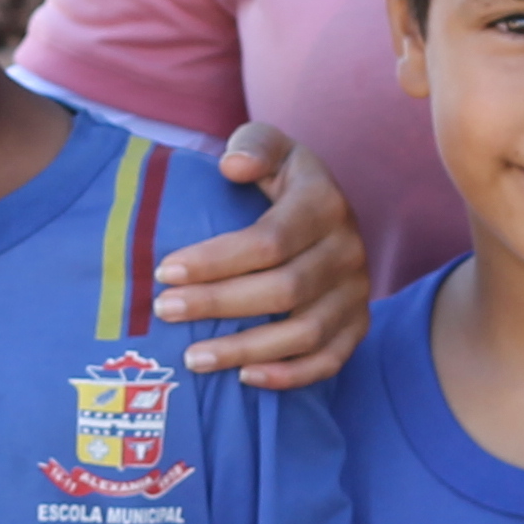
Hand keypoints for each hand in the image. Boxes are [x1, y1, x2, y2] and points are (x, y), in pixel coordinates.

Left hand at [156, 124, 369, 390]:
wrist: (324, 207)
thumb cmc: (280, 177)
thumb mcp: (269, 145)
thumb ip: (253, 145)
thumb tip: (233, 166)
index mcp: (325, 203)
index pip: (269, 240)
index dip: (216, 260)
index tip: (165, 271)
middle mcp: (349, 250)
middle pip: (284, 290)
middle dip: (218, 304)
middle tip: (166, 310)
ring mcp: (357, 292)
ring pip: (305, 333)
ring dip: (246, 349)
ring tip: (192, 356)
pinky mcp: (358, 324)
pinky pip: (330, 360)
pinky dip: (289, 375)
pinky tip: (245, 378)